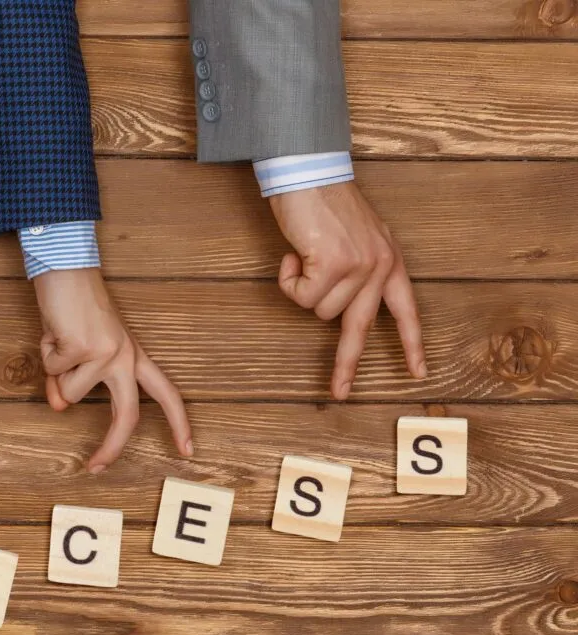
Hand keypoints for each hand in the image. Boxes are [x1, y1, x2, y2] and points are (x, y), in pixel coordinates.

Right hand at [34, 268, 192, 471]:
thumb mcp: (77, 352)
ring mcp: (107, 352)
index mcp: (134, 355)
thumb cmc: (73, 308)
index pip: (165, 393)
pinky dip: (45, 353)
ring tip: (58, 341)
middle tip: (95, 469)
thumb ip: (71, 382)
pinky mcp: (83, 347)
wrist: (65, 268)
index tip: (187, 450)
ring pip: (69, 394)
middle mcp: (126, 356)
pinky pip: (53, 371)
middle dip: (111, 447)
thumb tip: (58, 406)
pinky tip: (53, 330)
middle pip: (126, 415)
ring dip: (55, 372)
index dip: (178, 423)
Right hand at [268, 182, 426, 398]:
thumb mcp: (352, 239)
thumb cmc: (322, 203)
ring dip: (301, 288)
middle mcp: (381, 265)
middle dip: (345, 364)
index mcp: (390, 260)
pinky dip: (288, 281)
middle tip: (338, 391)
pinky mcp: (334, 265)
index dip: (411, 344)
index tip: (417, 373)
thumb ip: (356, 269)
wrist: (307, 172)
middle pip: (359, 329)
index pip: (406, 310)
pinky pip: (301, 297)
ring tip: (301, 257)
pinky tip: (292, 255)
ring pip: (320, 311)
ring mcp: (360, 266)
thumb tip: (335, 305)